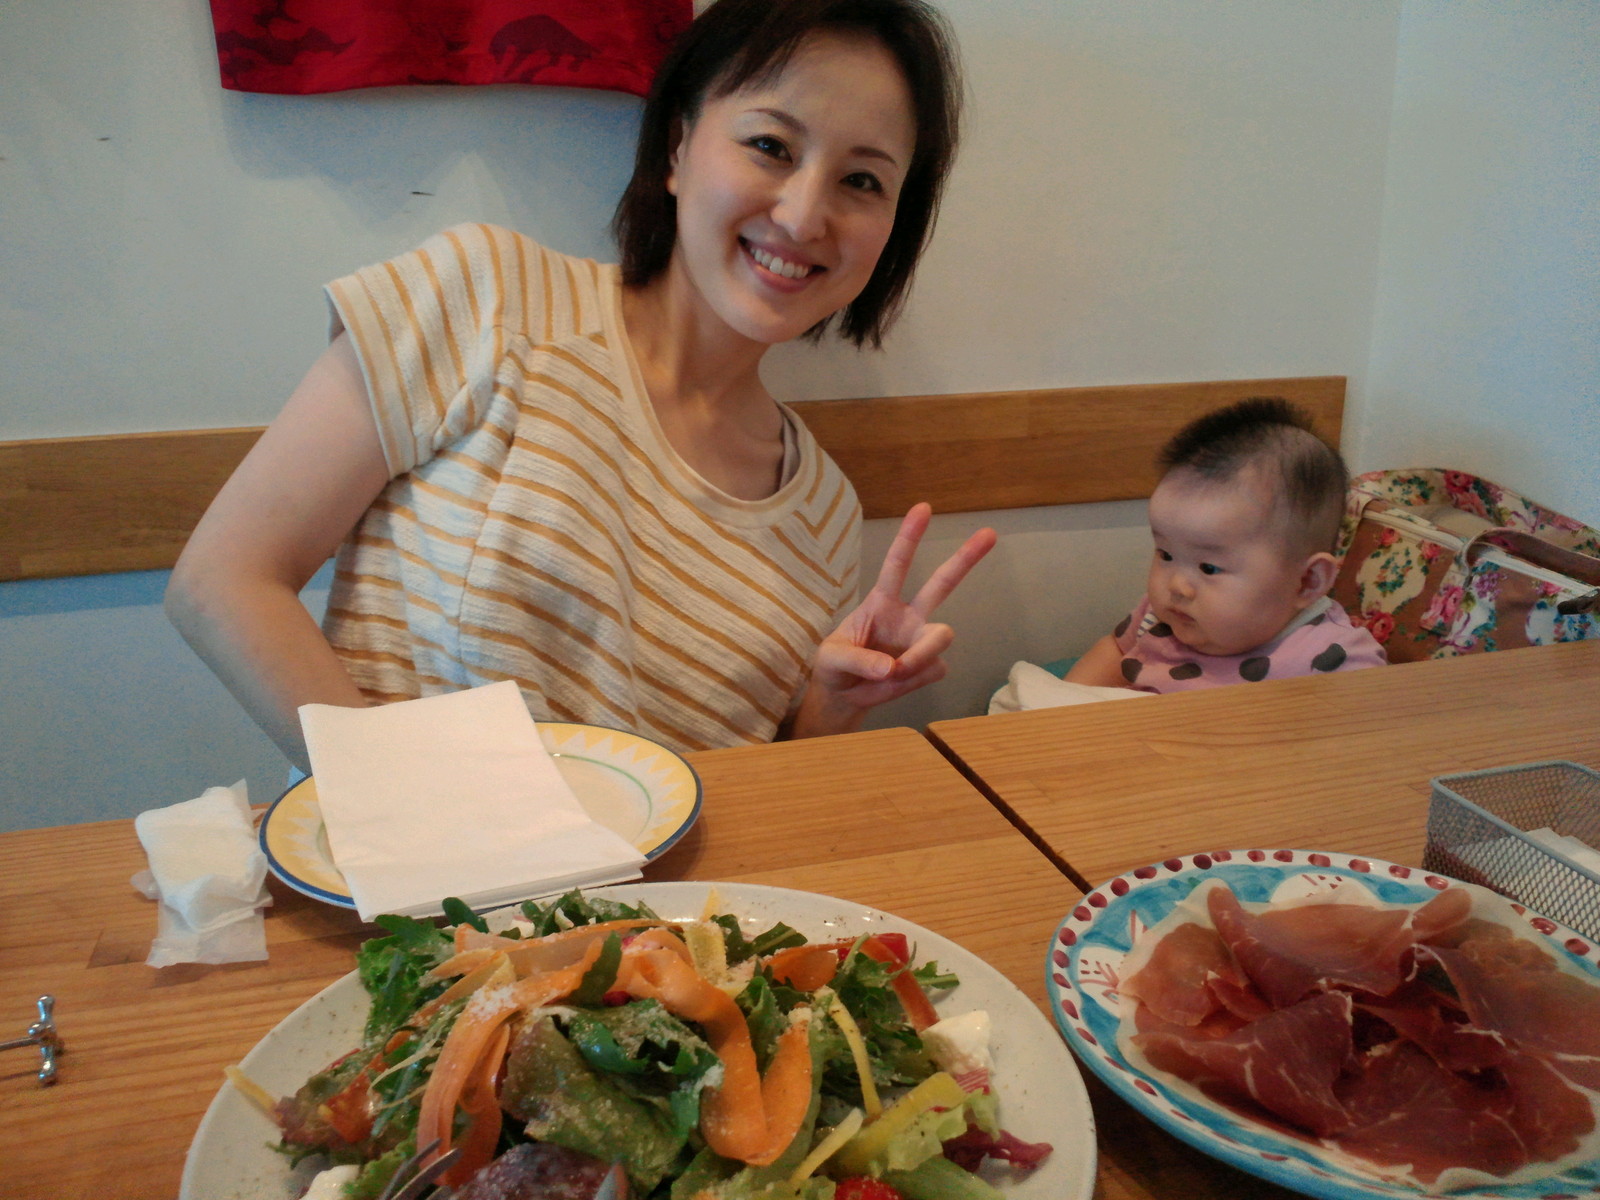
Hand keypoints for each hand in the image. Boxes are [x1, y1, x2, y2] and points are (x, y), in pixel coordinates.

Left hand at [790, 503, 997, 736]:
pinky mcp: (929, 667)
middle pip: (942, 584)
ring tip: (893, 674)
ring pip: (941, 636)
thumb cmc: (834, 666)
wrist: (842, 696)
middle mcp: (908, 616)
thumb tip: (892, 668)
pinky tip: (895, 683)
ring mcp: (920, 641)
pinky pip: (934, 670)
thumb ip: (857, 659)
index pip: (896, 564)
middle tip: (990, 533)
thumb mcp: (831, 658)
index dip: (909, 537)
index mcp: (881, 601)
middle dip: (965, 559)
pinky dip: (913, 681)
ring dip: (919, 657)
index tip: (923, 508)